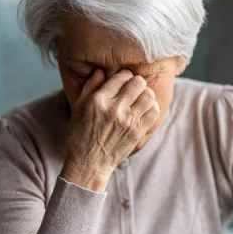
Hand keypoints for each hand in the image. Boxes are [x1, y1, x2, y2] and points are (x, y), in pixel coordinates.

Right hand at [60, 69, 159, 190]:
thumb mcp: (78, 108)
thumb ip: (90, 87)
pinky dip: (152, 107)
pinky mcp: (137, 132)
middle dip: (137, 82)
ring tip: (140, 98)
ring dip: (146, 93)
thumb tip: (100, 70)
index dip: (125, 75)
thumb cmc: (80, 134)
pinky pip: (154, 112)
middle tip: (134, 87)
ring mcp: (128, 121)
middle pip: (138, 83)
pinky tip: (144, 109)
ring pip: (149, 95)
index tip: (124, 79)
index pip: (121, 76)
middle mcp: (114, 109)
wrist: (89, 163)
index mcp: (98, 101)